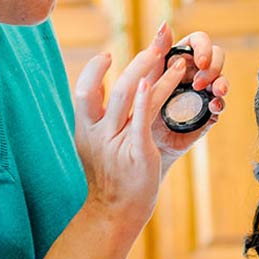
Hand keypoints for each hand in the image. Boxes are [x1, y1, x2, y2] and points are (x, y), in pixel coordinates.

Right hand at [73, 28, 186, 225]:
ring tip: (176, 61)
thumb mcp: (96, 146)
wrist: (114, 213)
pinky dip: (145, 99)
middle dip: (139, 63)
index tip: (107, 55)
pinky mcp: (137, 153)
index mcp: (86, 130)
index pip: (83, 90)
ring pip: (131, 98)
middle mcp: (98, 134)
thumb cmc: (110, 178)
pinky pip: (139, 120)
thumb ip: (100, 121)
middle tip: (157, 46)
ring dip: (156, 75)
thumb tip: (113, 94)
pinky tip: (153, 82)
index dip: (93, 70)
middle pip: (115, 88)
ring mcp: (116, 143)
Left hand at [151, 27, 227, 173]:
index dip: (203, 47)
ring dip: (222, 83)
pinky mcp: (206, 113)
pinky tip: (214, 106)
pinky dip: (219, 103)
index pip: (199, 41)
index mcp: (178, 59)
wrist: (140, 142)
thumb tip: (164, 24)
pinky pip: (220, 104)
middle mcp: (193, 73)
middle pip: (216, 57)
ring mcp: (202, 93)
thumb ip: (157, 53)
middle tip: (201, 80)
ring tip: (215, 91)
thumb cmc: (139, 107)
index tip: (200, 61)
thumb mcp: (146, 78)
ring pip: (222, 79)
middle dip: (214, 65)